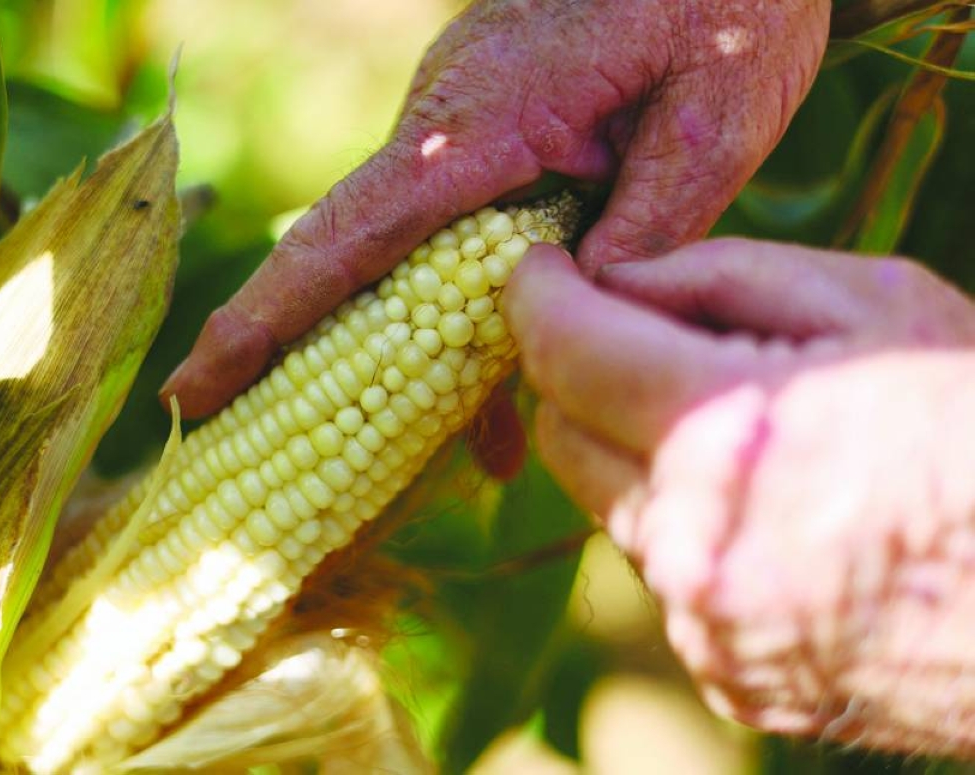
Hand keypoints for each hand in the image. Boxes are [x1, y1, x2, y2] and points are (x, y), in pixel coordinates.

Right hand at [162, 0, 831, 417]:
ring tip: (386, 457)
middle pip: (347, 263)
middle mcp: (443, 130)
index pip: (349, 237)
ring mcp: (457, 136)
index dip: (265, 320)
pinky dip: (459, 323)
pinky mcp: (485, 146)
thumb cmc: (723, 1)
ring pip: (400, 265)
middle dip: (286, 353)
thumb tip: (583, 312)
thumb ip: (651, 216)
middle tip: (229, 436)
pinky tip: (491, 403)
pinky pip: (449, 246)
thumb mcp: (715, 108)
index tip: (193, 386)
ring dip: (387, 357)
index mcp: (481, 121)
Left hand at [505, 239, 974, 755]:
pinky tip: (761, 500)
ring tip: (734, 422)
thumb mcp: (873, 301)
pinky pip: (660, 570)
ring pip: (608, 504)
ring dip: (635, 448)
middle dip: (578, 373)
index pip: (566, 353)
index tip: (536, 271)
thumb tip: (610, 281)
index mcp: (728, 435)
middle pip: (563, 434)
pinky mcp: (724, 668)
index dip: (537, 298)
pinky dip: (682, 520)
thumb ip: (716, 275)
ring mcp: (706, 622)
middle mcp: (695, 544)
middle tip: (632, 334)